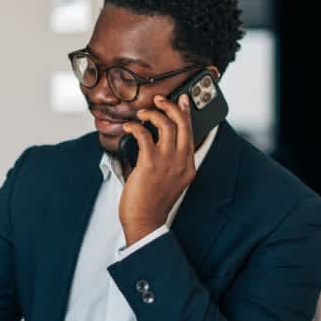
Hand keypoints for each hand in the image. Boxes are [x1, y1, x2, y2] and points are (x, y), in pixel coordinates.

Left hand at [119, 94, 197, 245]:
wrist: (145, 221)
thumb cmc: (152, 202)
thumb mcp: (169, 180)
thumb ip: (167, 162)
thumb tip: (152, 141)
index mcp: (188, 165)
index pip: (191, 133)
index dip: (186, 113)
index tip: (182, 101)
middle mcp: (181, 161)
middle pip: (183, 124)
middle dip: (172, 106)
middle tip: (159, 99)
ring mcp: (167, 162)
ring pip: (166, 125)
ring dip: (153, 114)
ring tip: (141, 113)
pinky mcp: (150, 164)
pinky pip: (144, 136)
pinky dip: (135, 127)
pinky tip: (128, 127)